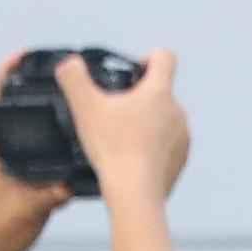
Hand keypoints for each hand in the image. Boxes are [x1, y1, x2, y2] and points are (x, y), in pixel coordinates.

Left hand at [0, 47, 70, 250]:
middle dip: (29, 80)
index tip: (21, 55)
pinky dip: (50, 127)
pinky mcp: (20, 169)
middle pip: (12, 102)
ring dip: (40, 102)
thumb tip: (69, 185)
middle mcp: (0, 146)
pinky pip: (37, 139)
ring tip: (67, 89)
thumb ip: (49, 196)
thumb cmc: (3, 226)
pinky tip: (73, 128)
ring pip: (25, 121)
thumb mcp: (31, 208)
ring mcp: (9, 157)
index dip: (7, 74)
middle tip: (52, 64)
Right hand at [64, 45, 191, 211]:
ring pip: (164, 120)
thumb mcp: (84, 105)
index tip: (133, 70)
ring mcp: (182, 138)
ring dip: (145, 122)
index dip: (148, 57)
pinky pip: (166, 145)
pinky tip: (130, 156)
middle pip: (161, 92)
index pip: (163, 58)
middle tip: (113, 110)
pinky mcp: (180, 160)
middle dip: (139, 97)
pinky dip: (150, 147)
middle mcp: (177, 112)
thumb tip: (69, 63)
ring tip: (120, 136)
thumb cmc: (112, 148)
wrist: (135, 193)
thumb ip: (73, 76)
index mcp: (159, 92)